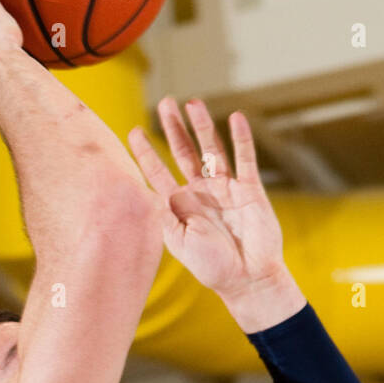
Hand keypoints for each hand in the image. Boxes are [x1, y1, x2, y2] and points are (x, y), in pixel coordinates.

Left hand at [128, 98, 300, 321]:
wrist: (248, 279)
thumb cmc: (212, 267)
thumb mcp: (179, 242)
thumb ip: (165, 215)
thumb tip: (153, 187)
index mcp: (180, 206)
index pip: (159, 173)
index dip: (146, 153)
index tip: (133, 131)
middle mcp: (201, 192)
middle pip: (184, 152)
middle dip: (174, 128)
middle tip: (165, 103)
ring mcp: (226, 189)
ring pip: (212, 150)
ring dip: (202, 126)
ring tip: (193, 103)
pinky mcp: (250, 190)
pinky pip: (245, 159)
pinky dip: (241, 138)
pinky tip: (235, 118)